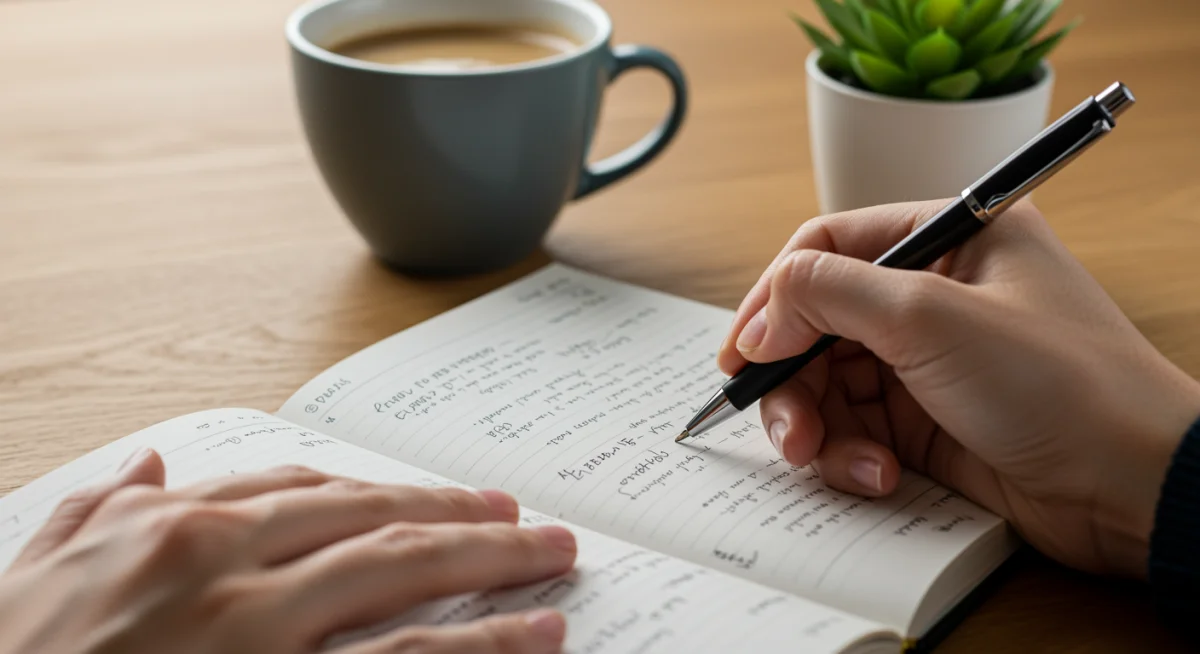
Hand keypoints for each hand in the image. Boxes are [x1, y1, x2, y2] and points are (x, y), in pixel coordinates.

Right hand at [0, 450, 575, 653]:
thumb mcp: (35, 578)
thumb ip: (96, 514)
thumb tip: (148, 465)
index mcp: (175, 531)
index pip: (310, 490)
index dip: (389, 491)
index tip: (440, 498)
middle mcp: (228, 570)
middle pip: (379, 525)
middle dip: (464, 518)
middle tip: (528, 520)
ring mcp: (260, 637)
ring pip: (407, 584)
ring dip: (495, 568)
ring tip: (555, 565)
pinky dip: (479, 647)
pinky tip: (533, 638)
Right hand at [718, 199, 1199, 578]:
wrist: (1132, 488)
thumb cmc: (1060, 383)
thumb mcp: (931, 316)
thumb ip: (828, 294)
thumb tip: (760, 318)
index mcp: (949, 239)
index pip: (830, 248)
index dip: (776, 297)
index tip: (743, 351)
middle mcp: (934, 295)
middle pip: (819, 324)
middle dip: (792, 378)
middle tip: (784, 426)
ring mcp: (930, 362)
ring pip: (829, 383)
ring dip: (816, 425)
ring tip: (823, 459)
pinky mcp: (929, 422)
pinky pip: (857, 430)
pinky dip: (852, 456)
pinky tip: (879, 477)